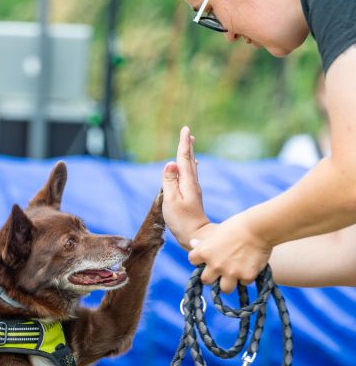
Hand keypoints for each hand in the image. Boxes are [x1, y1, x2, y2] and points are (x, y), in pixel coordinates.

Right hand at [162, 126, 210, 248]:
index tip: (186, 129)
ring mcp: (193, 190)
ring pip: (191, 168)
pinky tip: (190, 168)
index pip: (184, 159)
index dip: (184, 144)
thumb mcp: (171, 201)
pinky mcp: (191, 197)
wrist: (196, 236)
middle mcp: (192, 184)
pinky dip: (189, 167)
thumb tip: (170, 163)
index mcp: (187, 182)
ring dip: (189, 155)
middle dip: (188, 146)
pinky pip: (190, 176)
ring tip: (189, 145)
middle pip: (189, 161)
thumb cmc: (182, 220)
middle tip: (188, 133)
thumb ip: (169, 182)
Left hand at [188, 214, 271, 292]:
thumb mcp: (217, 232)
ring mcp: (231, 273)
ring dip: (229, 283)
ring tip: (236, 274)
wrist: (258, 227)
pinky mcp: (246, 276)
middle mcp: (215, 265)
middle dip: (212, 277)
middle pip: (206, 280)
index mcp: (205, 252)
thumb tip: (192, 244)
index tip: (207, 257)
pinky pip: (244, 283)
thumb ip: (205, 242)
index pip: (193, 260)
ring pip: (225, 289)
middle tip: (221, 270)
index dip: (200, 259)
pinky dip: (247, 277)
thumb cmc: (237, 226)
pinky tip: (250, 266)